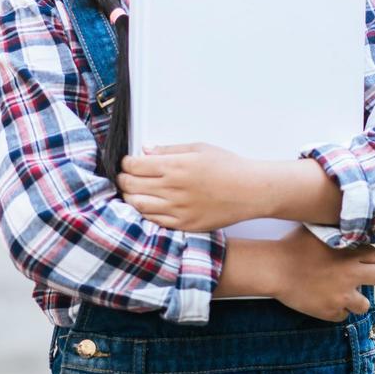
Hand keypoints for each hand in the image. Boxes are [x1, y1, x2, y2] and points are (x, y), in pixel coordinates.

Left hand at [114, 142, 270, 231]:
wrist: (250, 191)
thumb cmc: (229, 167)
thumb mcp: (199, 148)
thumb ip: (169, 150)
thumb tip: (147, 150)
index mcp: (175, 166)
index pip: (135, 166)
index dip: (126, 163)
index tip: (127, 162)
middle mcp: (173, 189)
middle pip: (131, 186)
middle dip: (123, 180)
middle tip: (125, 176)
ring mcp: (178, 209)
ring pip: (138, 206)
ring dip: (130, 198)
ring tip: (133, 192)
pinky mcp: (184, 224)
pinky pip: (154, 221)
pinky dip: (145, 213)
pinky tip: (148, 206)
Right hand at [271, 225, 374, 321]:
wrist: (274, 268)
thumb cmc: (293, 244)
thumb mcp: (318, 230)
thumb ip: (337, 230)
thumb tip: (348, 224)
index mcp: (350, 253)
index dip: (368, 258)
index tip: (357, 260)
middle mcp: (350, 274)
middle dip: (373, 276)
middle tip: (357, 277)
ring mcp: (341, 295)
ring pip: (364, 305)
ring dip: (355, 300)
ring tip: (341, 293)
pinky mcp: (329, 312)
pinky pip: (342, 316)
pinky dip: (335, 310)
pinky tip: (323, 300)